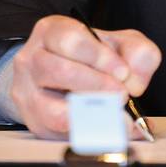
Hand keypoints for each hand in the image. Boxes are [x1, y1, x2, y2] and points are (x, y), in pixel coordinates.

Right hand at [8, 15, 161, 138]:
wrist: (63, 74)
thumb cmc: (92, 56)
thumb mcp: (119, 43)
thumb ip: (137, 52)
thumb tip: (134, 81)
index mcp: (51, 31)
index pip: (70, 40)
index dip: (99, 57)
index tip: (123, 72)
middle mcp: (32, 60)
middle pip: (59, 71)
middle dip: (97, 86)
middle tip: (122, 94)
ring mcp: (28, 94)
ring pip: (54, 110)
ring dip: (92, 116)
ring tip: (117, 114)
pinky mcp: (35, 123)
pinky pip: (60, 135)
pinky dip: (89, 134)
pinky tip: (110, 129)